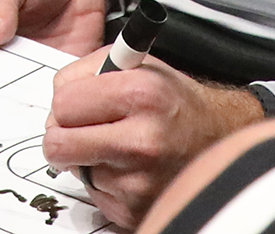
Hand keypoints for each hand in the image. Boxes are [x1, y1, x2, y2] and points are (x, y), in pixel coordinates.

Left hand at [45, 56, 267, 231]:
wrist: (219, 142)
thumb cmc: (176, 103)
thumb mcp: (138, 65)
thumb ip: (89, 70)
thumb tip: (56, 93)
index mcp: (141, 95)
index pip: (63, 103)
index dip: (66, 103)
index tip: (76, 104)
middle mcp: (142, 140)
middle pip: (58, 144)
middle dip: (62, 135)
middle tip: (79, 129)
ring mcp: (139, 181)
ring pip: (74, 170)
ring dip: (87, 159)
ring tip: (117, 146)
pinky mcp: (136, 210)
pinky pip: (94, 194)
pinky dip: (104, 181)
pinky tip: (128, 168)